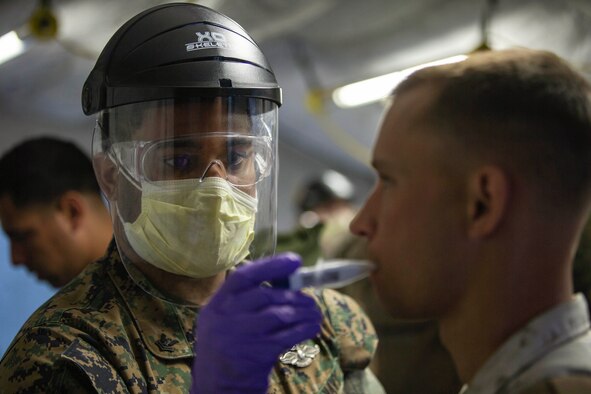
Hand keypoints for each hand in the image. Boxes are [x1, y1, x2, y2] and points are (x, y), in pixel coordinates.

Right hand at [190, 253, 321, 393]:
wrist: (219, 387)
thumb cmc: (227, 346)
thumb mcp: (224, 319)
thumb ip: (246, 300)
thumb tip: (286, 280)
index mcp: (217, 304)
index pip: (243, 277)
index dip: (270, 266)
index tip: (294, 261)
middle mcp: (226, 317)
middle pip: (266, 295)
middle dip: (293, 295)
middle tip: (309, 299)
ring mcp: (242, 335)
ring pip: (280, 313)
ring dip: (303, 311)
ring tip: (314, 313)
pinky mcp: (259, 353)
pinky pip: (288, 335)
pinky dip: (304, 328)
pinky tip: (312, 327)